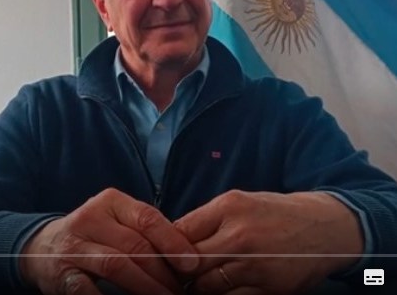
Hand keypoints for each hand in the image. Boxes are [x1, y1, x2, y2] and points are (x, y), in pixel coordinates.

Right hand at [20, 188, 198, 294]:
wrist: (44, 245)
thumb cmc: (95, 232)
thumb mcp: (117, 219)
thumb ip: (144, 229)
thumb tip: (184, 253)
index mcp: (111, 201)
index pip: (147, 218)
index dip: (173, 241)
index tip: (193, 263)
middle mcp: (91, 218)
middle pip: (135, 244)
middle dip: (163, 271)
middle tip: (181, 289)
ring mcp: (74, 245)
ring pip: (117, 265)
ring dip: (146, 286)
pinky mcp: (62, 273)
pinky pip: (89, 289)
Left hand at [175, 190, 363, 294]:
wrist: (322, 227)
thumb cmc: (275, 212)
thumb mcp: (240, 201)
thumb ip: (208, 219)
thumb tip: (177, 238)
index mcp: (228, 207)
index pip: (181, 231)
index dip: (168, 245)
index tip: (165, 253)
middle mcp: (239, 235)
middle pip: (190, 261)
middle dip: (180, 270)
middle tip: (177, 273)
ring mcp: (254, 264)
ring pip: (206, 286)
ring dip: (198, 286)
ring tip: (198, 282)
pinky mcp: (268, 288)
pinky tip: (223, 287)